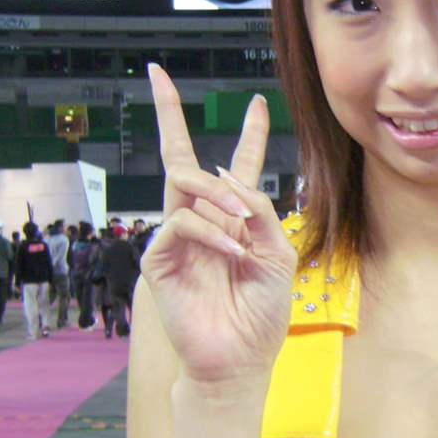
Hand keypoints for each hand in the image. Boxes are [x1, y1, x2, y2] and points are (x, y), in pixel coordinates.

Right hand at [140, 64, 297, 386]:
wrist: (240, 359)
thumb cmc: (261, 314)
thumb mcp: (278, 256)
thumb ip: (260, 213)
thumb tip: (228, 174)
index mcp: (236, 221)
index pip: (239, 167)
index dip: (248, 135)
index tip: (256, 103)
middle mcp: (204, 221)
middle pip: (182, 159)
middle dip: (168, 115)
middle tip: (159, 77)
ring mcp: (179, 238)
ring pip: (182, 183)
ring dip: (216, 191)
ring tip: (240, 219)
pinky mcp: (160, 259)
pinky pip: (181, 223)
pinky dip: (210, 234)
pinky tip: (231, 254)